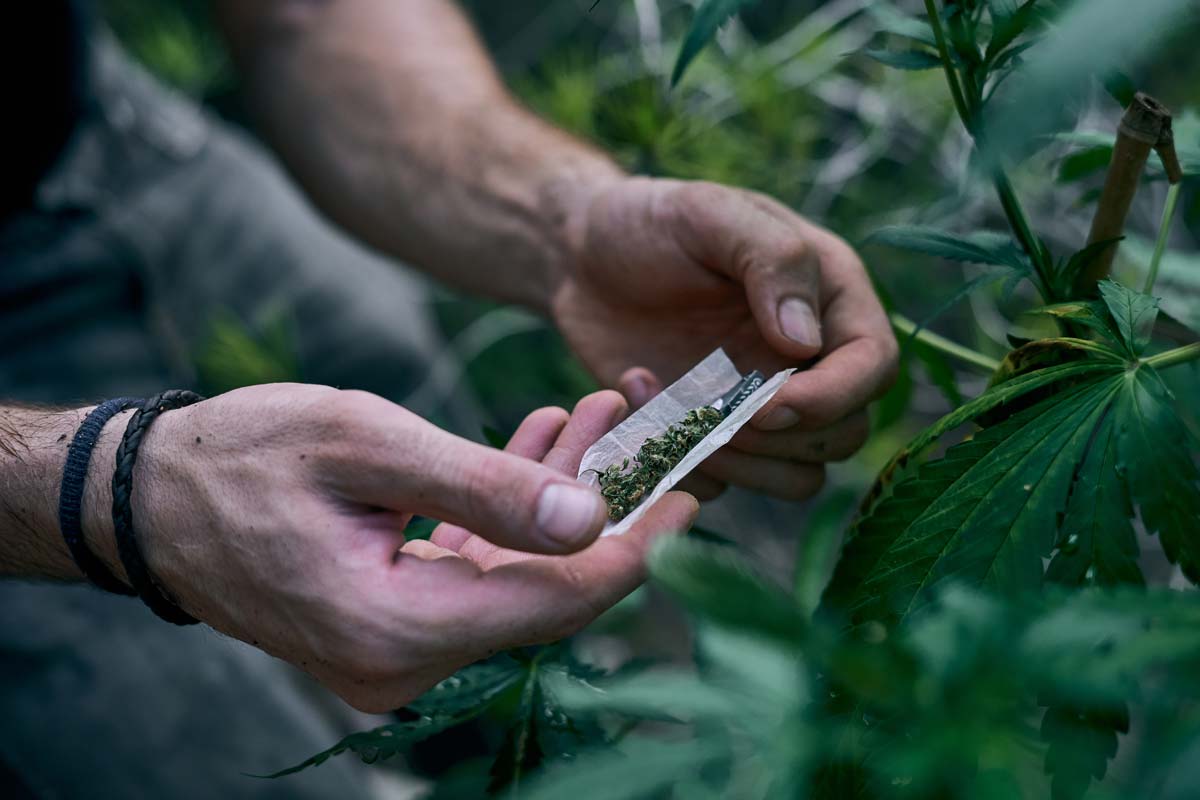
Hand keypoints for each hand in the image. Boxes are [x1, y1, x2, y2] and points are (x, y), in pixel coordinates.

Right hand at [106, 385, 696, 711]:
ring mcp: (397, 650)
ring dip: (560, 496)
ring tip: (599, 410)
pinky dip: (512, 511)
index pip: (556, 600)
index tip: (694, 488)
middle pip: (546, 589)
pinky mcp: (393, 624)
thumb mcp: (366, 443)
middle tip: (648, 424)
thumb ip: (482, 486)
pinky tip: (541, 444)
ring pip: (518, 574)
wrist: (149, 496)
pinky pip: (478, 568)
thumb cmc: (242, 457)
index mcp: (396, 628)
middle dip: (604, 504)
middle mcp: (403, 661)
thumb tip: (591, 523)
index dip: (637, 546)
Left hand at [552, 177, 897, 499]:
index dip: (833, 397)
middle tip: (709, 408)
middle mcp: (809, 359)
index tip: (771, 403)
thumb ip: (771, 260)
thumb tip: (808, 342)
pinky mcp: (715, 436)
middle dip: (780, 437)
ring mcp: (763, 404)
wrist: (580, 256)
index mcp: (828, 297)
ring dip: (737, 462)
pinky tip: (638, 398)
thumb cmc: (650, 222)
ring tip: (668, 408)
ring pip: (795, 476)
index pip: (872, 366)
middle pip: (843, 434)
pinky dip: (683, 464)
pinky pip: (726, 484)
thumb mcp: (709, 213)